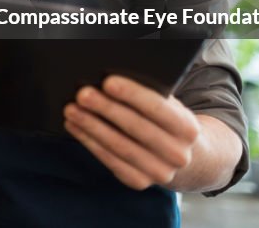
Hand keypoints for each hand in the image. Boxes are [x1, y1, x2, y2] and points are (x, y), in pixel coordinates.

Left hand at [63, 75, 199, 190]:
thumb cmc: (163, 119)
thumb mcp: (167, 105)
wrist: (182, 155)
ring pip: (119, 146)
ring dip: (91, 126)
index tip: (108, 81)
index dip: (132, 95)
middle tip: (82, 94)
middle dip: (106, 109)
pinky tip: (74, 126)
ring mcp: (159, 172)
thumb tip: (109, 77)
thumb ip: (149, 92)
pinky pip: (110, 160)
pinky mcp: (139, 181)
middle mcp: (178, 154)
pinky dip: (89, 142)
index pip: (158, 108)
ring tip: (71, 109)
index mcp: (187, 128)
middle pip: (136, 128)